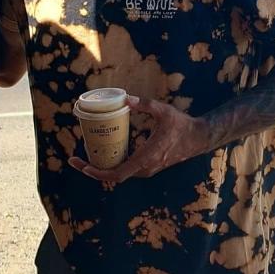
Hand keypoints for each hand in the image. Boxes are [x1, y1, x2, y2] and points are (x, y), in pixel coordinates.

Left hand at [68, 95, 208, 183]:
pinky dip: (112, 164)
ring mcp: (148, 168)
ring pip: (120, 174)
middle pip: (114, 176)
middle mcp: (145, 167)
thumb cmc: (181, 124)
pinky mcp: (149, 166)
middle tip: (75, 160)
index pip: (117, 174)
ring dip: (102, 168)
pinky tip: (103, 152)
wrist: (199, 137)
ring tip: (85, 156)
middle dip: (92, 170)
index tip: (82, 165)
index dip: (97, 173)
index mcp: (146, 158)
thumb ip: (144, 104)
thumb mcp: (162, 110)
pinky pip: (127, 169)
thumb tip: (125, 98)